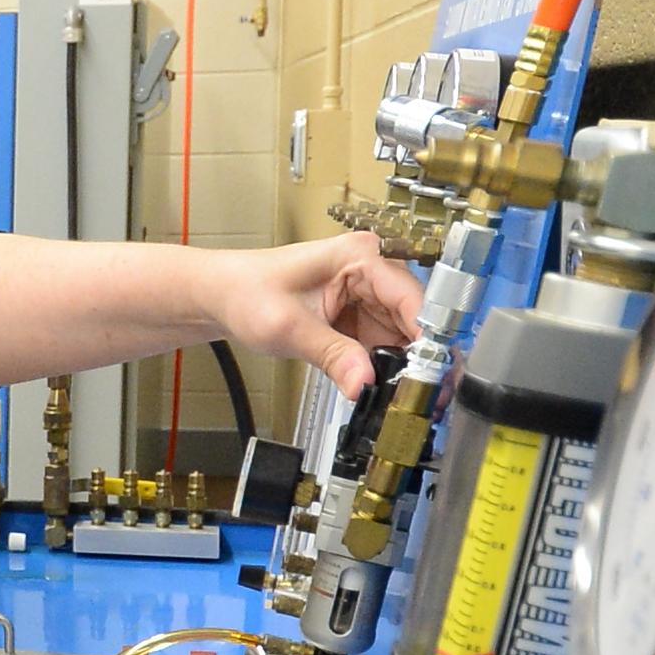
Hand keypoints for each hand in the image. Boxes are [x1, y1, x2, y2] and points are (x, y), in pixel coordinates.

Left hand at [204, 234, 423, 400]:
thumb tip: (364, 383)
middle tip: (428, 397)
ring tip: (409, 399)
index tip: (433, 374)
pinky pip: (385, 344)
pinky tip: (389, 389)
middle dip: (421, 358)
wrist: (221, 297)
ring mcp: (367, 294)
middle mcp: (371, 270)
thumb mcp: (288, 328)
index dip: (427, 337)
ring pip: (405, 335)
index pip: (411, 297)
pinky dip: (387, 368)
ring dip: (406, 367)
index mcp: (359, 256)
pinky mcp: (359, 315)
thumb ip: (331, 356)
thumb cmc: (246, 292)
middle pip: (416, 318)